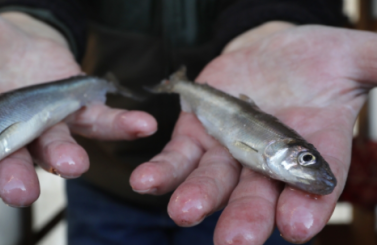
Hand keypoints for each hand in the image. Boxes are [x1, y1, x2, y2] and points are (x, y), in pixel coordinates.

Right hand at [0, 0, 155, 206]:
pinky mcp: (75, 113)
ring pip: (53, 148)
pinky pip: (98, 122)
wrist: (16, 45)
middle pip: (3, 163)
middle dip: (12, 177)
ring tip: (73, 163)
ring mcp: (42, 128)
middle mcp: (1, 136)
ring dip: (64, 156)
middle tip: (19, 192)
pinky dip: (119, 125)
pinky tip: (141, 125)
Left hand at [130, 23, 376, 243]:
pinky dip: (162, 171)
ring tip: (183, 212)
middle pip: (258, 195)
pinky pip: (177, 157)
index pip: (313, 188)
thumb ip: (375, 65)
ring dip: (198, 198)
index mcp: (311, 150)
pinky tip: (144, 182)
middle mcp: (268, 161)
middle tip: (235, 241)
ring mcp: (228, 150)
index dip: (307, 207)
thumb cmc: (314, 60)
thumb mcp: (350, 57)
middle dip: (247, 218)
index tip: (297, 228)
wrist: (268, 52)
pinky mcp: (196, 135)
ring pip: (212, 182)